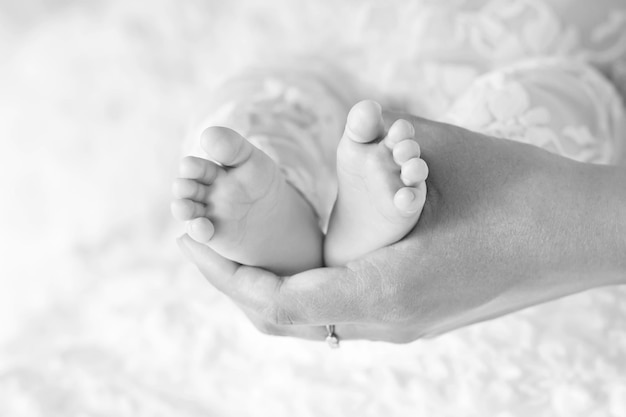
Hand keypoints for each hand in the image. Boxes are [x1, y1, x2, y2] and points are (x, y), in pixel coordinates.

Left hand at [177, 113, 624, 342]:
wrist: (581, 235)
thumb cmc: (524, 193)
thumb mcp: (443, 157)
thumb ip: (384, 148)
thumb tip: (356, 128)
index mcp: (391, 287)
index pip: (282, 299)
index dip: (228, 273)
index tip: (191, 241)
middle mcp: (390, 319)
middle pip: (286, 320)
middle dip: (235, 284)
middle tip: (203, 244)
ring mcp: (404, 324)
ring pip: (311, 322)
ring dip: (266, 289)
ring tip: (237, 251)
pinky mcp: (415, 315)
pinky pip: (338, 313)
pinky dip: (302, 290)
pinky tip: (294, 257)